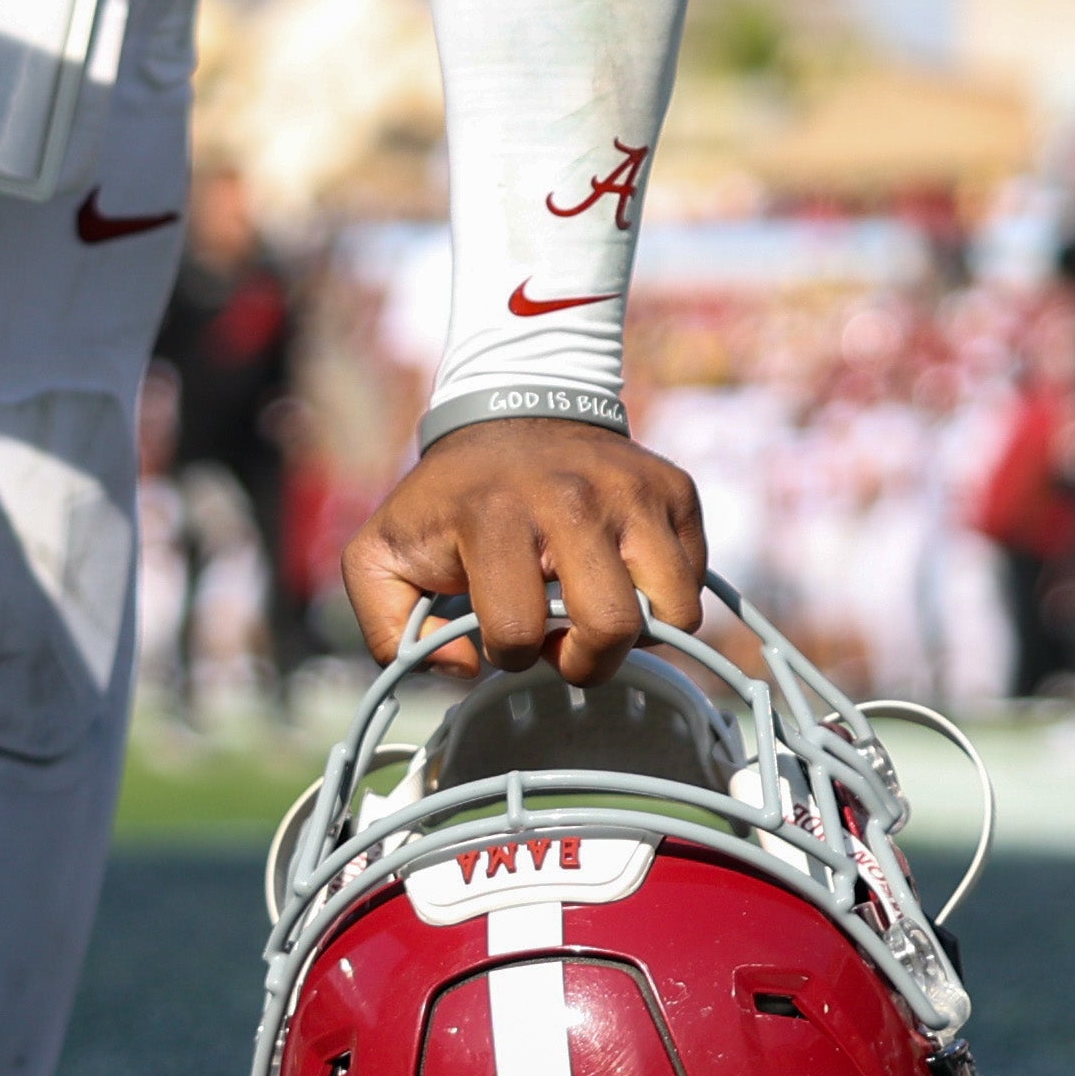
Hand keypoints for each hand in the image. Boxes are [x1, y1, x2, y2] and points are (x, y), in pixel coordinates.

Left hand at [345, 414, 705, 680]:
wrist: (515, 407)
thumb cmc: (450, 499)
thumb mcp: (379, 555)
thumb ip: (388, 630)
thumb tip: (465, 669)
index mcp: (495, 516)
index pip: (518, 634)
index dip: (509, 652)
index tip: (504, 631)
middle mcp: (574, 499)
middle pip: (612, 628)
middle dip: (585, 659)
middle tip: (563, 638)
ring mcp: (633, 491)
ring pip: (673, 611)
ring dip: (636, 630)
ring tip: (597, 607)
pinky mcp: (674, 489)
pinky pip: (695, 580)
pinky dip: (664, 595)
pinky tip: (620, 574)